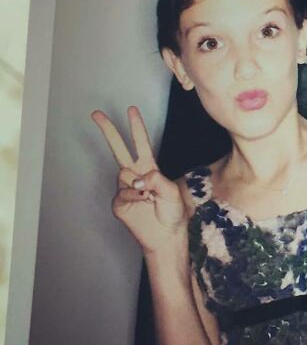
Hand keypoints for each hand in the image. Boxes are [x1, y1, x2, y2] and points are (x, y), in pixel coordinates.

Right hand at [91, 106, 186, 254]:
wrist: (166, 235)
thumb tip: (137, 177)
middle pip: (118, 148)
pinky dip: (134, 196)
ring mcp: (125, 188)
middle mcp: (135, 175)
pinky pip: (123, 193)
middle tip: (96, 113)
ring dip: (140, 185)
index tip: (131, 109)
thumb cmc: (172, 212)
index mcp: (149, 168)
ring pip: (125, 174)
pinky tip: (144, 202)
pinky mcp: (119, 203)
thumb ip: (156, 179)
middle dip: (108, 130)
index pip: (140, 144)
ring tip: (151, 197)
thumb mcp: (171, 191)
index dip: (136, 127)